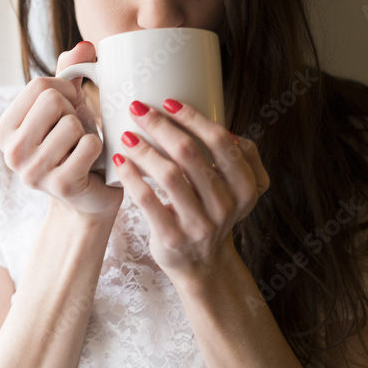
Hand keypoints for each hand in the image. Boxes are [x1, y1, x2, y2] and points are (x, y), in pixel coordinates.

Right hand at [0, 42, 123, 222]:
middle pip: (52, 102)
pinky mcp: (60, 186)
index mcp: (3, 130)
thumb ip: (69, 72)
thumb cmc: (73, 143)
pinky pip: (90, 145)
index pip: (39, 85)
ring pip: (72, 124)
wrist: (88, 193)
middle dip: (73, 112)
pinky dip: (98, 148)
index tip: (65, 112)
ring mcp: (33, 173)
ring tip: (80, 149)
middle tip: (73, 134)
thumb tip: (85, 47)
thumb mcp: (65, 105)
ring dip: (86, 133)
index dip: (63, 92)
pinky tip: (91, 162)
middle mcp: (11, 153)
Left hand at [112, 98, 269, 280]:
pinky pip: (148, 200)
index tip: (168, 102)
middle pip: (191, 154)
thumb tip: (212, 118)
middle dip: (161, 126)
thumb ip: (234, 157)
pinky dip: (132, 177)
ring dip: (143, 150)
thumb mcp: (236, 189)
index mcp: (245, 187)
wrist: (203, 266)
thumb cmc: (212, 215)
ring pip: (169, 175)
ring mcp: (200, 224)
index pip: (221, 142)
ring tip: (127, 135)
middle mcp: (226, 206)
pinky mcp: (173, 238)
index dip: (193, 118)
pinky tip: (121, 161)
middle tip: (139, 110)